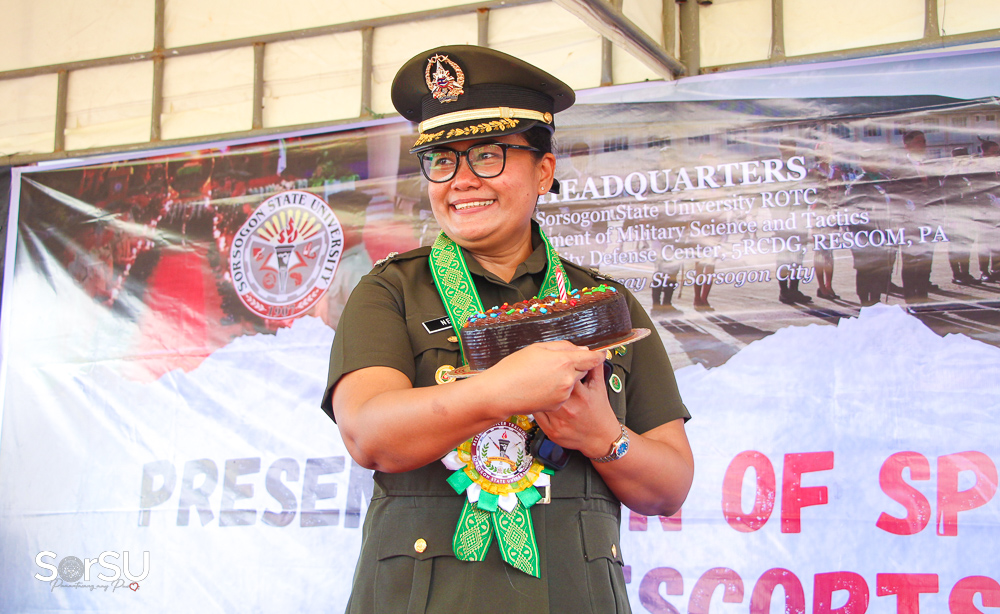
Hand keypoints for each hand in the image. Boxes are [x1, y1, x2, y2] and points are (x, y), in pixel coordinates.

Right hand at [476, 341, 603, 416]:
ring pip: (573, 382)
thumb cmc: (513, 370)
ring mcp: (563, 395)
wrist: (499, 394)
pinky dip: (558, 389)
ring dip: (566, 378)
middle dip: (575, 365)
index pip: (592, 358)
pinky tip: (541, 386)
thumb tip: (579, 350)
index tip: (600, 353)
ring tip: (545, 375)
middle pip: (582, 369)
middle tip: (558, 362)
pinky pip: (563, 394)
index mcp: (564, 362)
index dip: (597, 354)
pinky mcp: (556, 406)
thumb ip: (562, 347)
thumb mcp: (537, 349)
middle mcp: (567, 380)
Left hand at [532, 362, 621, 457]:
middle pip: (549, 387)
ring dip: (536, 391)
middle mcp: (569, 409)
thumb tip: (595, 353)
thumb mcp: (600, 388)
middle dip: (545, 378)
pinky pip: (536, 414)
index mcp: (581, 396)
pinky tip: (536, 400)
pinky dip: (535, 405)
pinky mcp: (551, 430)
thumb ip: (595, 369)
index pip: (565, 375)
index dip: (558, 367)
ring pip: (540, 400)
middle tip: (541, 373)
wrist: (600, 438)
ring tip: (535, 384)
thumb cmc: (600, 413)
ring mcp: (558, 421)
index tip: (554, 363)